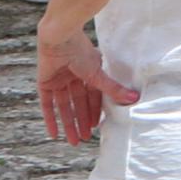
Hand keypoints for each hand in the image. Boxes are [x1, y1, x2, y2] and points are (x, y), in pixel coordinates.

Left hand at [35, 13, 137, 146]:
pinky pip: (47, 105)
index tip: (96, 128)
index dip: (94, 113)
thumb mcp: (97, 75)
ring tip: (73, 141)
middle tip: (84, 140)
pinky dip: (50, 119)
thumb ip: (113, 89)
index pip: (92, 98)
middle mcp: (73, 78)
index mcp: (88, 73)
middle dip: (81, 122)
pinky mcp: (45, 83)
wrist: (59, 38)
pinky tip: (54, 134)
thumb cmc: (80, 51)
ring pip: (64, 107)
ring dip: (68, 124)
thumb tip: (135, 99)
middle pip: (78, 105)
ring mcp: (58, 80)